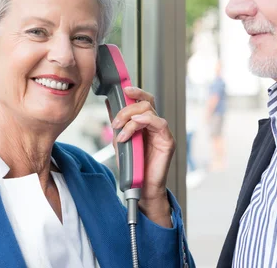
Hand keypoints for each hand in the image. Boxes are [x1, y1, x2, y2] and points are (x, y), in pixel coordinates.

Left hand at [108, 87, 174, 226]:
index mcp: (145, 123)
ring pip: (150, 111)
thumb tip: (109, 103)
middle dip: (127, 108)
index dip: (135, 92)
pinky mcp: (167, 141)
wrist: (140, 187)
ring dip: (131, 118)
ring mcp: (162, 132)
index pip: (143, 100)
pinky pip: (159, 124)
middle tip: (116, 122)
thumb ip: (117, 122)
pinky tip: (134, 126)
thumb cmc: (132, 165)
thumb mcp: (119, 139)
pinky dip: (145, 121)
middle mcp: (154, 125)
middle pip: (146, 103)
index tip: (123, 89)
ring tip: (121, 130)